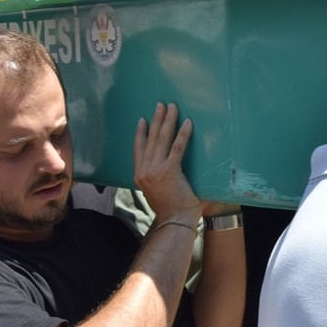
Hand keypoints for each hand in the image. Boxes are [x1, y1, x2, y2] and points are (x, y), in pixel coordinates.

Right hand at [133, 103, 199, 224]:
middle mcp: (144, 171)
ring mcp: (155, 170)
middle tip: (162, 105)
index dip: (141, 133)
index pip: (138, 149)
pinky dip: (183, 133)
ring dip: (168, 121)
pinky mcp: (169, 171)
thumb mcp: (156, 192)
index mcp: (139, 176)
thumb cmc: (170, 209)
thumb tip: (163, 170)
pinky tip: (187, 123)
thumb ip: (156, 179)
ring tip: (173, 108)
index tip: (144, 120)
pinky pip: (177, 147)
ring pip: (162, 139)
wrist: (175, 221)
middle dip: (157, 120)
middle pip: (151, 139)